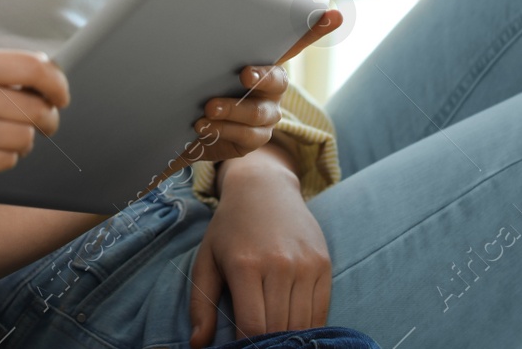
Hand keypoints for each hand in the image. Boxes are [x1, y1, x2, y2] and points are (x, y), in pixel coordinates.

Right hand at [0, 49, 70, 182]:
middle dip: (49, 117)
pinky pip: (8, 160)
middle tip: (46, 119)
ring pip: (26, 138)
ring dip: (27, 137)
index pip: (34, 68)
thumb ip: (3, 66)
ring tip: (12, 132)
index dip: (57, 83)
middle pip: (37, 109)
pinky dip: (9, 155)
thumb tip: (53, 73)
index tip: (62, 95)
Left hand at [167, 5, 342, 171]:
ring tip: (208, 108)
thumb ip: (211, 41)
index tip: (332, 14)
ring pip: (258, 113)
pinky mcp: (255, 138)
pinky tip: (203, 125)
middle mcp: (272, 87)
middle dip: (262, 77)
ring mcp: (266, 114)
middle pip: (277, 80)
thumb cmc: (197, 84)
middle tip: (244, 74)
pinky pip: (248, 136)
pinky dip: (224, 130)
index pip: (294, 41)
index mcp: (263, 61)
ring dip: (232, 109)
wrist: (182, 126)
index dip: (314, 29)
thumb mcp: (202, 62)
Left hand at [188, 149, 331, 347]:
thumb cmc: (230, 229)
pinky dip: (310, 328)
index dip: (248, 347)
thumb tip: (198, 344)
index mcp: (245, 265)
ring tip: (276, 341)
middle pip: (278, 328)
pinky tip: (296, 332)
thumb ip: (200, 304)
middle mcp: (278, 264)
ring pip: (301, 324)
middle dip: (268, 345)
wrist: (265, 188)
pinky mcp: (323, 264)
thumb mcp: (206, 260)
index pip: (252, 326)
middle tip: (259, 347)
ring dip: (289, 339)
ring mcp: (304, 264)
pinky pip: (321, 311)